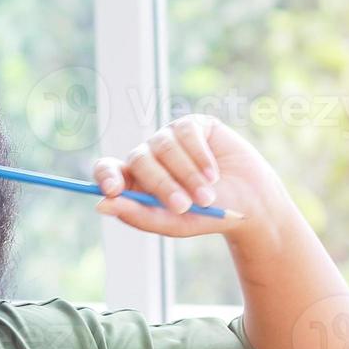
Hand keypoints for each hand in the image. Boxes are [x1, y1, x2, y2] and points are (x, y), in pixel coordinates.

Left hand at [92, 114, 292, 242]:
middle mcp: (148, 156)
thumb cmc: (206, 216)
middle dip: (160, 184)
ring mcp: (169, 137)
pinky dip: (200, 156)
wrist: (248, 203)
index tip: (113, 189)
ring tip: (207, 197)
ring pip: (164, 146)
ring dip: (186, 175)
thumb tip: (101, 204)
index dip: (106, 176)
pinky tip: (214, 173)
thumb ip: (138, 215)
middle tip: (183, 206)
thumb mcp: (173, 222)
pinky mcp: (193, 125)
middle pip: (138, 159)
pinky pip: (186, 133)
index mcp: (135, 181)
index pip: (107, 170)